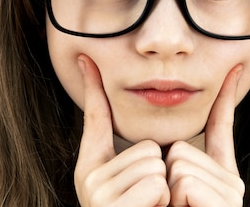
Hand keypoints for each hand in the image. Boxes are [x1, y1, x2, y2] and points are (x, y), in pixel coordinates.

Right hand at [74, 55, 169, 206]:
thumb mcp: (136, 186)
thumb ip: (139, 158)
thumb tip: (153, 137)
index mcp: (92, 168)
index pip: (95, 118)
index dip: (93, 86)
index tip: (87, 57)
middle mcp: (89, 179)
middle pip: (147, 146)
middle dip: (159, 173)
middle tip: (149, 200)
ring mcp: (97, 194)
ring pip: (154, 163)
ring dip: (162, 189)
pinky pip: (156, 183)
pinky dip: (161, 201)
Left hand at [165, 66, 244, 206]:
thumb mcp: (172, 191)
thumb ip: (176, 166)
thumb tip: (167, 142)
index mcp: (222, 177)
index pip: (221, 127)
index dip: (225, 97)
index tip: (233, 69)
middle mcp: (232, 184)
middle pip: (181, 148)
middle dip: (166, 177)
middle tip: (172, 205)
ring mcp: (232, 196)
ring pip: (179, 163)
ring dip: (168, 192)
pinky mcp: (226, 205)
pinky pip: (185, 182)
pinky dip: (176, 201)